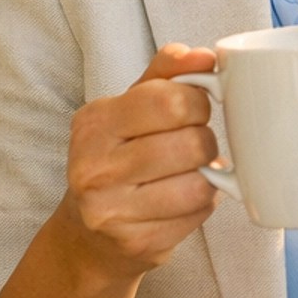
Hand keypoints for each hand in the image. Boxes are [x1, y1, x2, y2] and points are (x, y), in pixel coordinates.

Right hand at [57, 44, 221, 283]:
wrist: (88, 236)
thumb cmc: (119, 159)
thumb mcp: (131, 109)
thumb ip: (167, 74)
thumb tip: (204, 55)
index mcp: (94, 123)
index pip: (170, 100)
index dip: (198, 102)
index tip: (194, 109)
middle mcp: (94, 167)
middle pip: (192, 143)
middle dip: (205, 141)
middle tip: (195, 144)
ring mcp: (112, 210)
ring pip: (200, 183)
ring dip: (208, 176)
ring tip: (190, 173)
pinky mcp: (137, 242)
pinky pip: (199, 214)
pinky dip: (203, 204)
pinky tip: (183, 199)